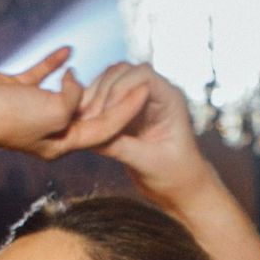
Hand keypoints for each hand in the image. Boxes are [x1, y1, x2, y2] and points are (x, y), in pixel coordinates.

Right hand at [0, 49, 151, 161]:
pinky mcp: (15, 91)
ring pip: (65, 94)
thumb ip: (74, 99)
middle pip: (87, 113)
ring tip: (104, 65)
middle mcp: (49, 129)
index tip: (148, 87)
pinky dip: (56, 64)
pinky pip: (42, 76)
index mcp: (62, 144)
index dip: (127, 107)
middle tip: (135, 77)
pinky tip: (68, 50)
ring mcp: (31, 110)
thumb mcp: (54, 113)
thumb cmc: (8, 118)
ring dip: (83, 81)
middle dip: (110, 97)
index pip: (104, 126)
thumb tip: (75, 82)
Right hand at [70, 62, 215, 202]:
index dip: (119, 90)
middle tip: (87, 121)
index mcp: (169, 99)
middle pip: (121, 72)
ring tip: (82, 122)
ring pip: (109, 80)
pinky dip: (90, 105)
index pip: (142, 75)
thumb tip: (92, 136)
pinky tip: (81, 123)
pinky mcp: (124, 108)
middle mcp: (154, 92)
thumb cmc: (175, 176)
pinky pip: (102, 96)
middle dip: (102, 93)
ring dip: (93, 97)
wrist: (178, 187)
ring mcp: (138, 97)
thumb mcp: (149, 163)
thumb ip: (122, 147)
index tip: (104, 115)